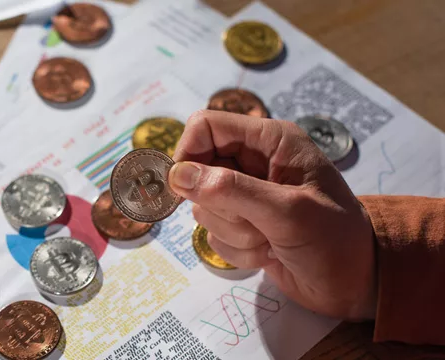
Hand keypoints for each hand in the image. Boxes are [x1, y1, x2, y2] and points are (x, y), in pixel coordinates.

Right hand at [169, 110, 375, 319]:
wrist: (356, 284)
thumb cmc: (334, 239)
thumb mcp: (287, 211)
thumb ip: (231, 190)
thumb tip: (178, 174)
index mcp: (270, 141)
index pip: (206, 126)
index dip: (190, 153)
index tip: (185, 187)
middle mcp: (254, 162)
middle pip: (198, 171)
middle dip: (219, 205)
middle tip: (255, 220)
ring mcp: (246, 196)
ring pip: (203, 208)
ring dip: (233, 231)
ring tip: (269, 239)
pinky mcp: (242, 226)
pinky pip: (213, 234)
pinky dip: (238, 250)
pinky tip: (268, 252)